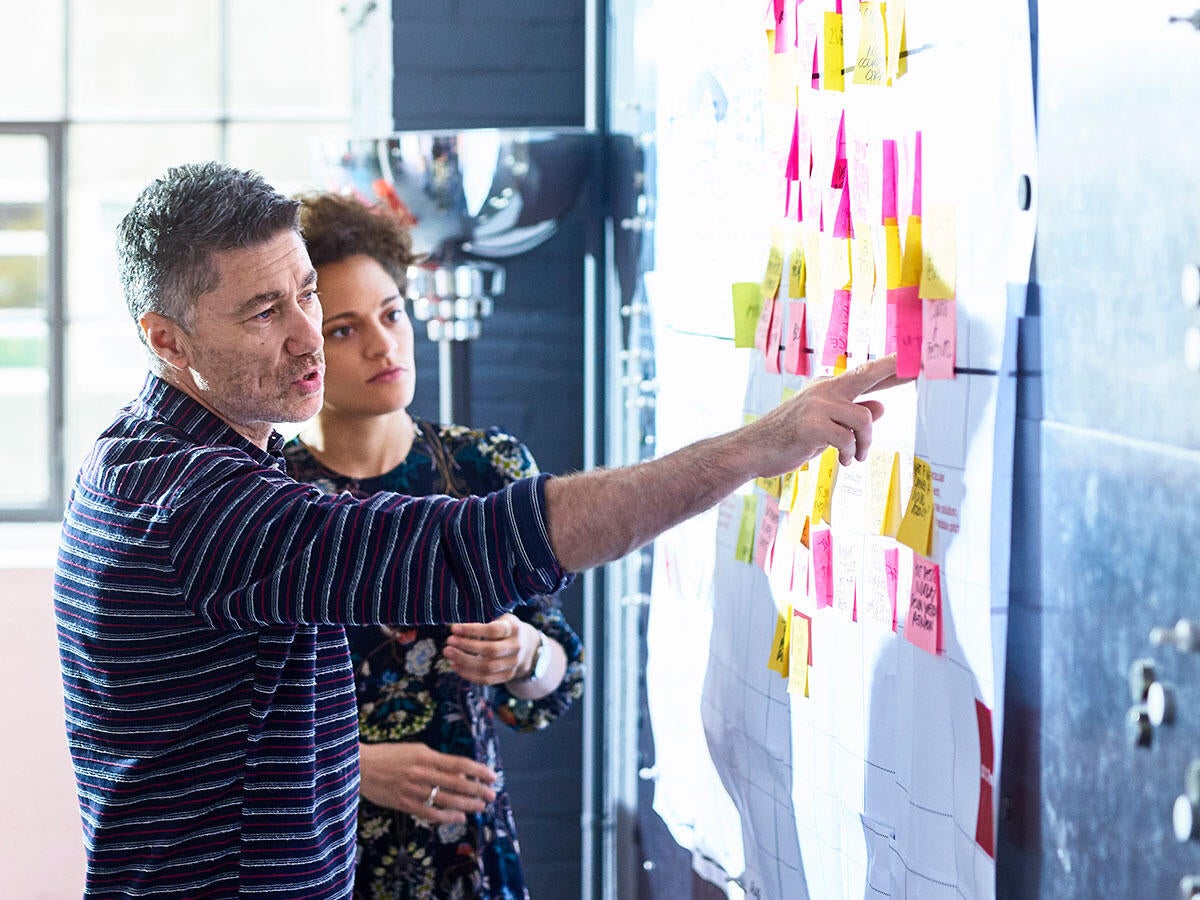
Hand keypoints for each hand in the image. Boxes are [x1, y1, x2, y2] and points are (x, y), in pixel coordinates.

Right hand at [358, 741, 497, 824]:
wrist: (358, 766)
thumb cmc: (389, 755)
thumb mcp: (415, 750)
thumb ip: (437, 761)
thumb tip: (461, 775)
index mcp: (425, 755)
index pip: (459, 764)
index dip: (478, 771)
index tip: (493, 776)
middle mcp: (421, 772)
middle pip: (456, 784)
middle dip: (478, 791)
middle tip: (492, 795)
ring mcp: (412, 790)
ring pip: (446, 801)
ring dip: (467, 805)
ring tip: (481, 807)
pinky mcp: (404, 804)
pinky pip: (430, 814)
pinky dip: (447, 817)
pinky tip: (459, 818)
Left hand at [444, 613, 535, 684]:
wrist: (527, 645)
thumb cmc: (505, 627)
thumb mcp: (501, 617)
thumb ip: (484, 619)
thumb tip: (455, 623)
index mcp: (514, 629)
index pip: (493, 631)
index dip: (472, 630)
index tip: (454, 628)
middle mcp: (516, 647)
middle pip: (490, 651)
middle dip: (466, 646)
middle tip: (448, 642)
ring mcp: (513, 664)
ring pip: (487, 668)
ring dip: (464, 661)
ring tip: (448, 653)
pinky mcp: (508, 676)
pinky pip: (486, 679)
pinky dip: (468, 674)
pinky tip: (455, 666)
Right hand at [747, 354, 902, 472]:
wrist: (754, 449)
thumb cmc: (789, 437)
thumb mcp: (824, 426)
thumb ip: (851, 415)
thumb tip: (882, 407)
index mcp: (828, 387)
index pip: (866, 375)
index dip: (891, 368)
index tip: (913, 358)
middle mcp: (825, 389)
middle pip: (867, 375)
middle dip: (894, 369)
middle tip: (918, 366)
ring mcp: (818, 404)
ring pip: (864, 419)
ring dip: (864, 443)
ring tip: (854, 457)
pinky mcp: (813, 424)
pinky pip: (847, 439)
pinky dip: (849, 454)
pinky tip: (841, 460)